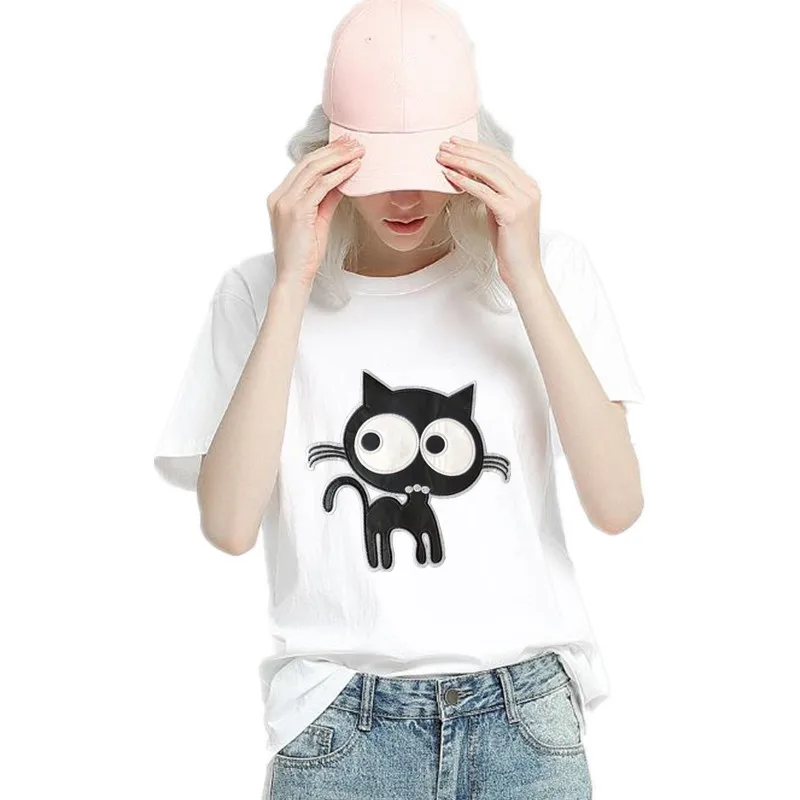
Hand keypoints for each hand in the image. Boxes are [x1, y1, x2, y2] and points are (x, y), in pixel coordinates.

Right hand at [267, 135, 363, 288]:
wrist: (294, 277)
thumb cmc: (305, 254)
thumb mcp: (317, 221)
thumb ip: (326, 200)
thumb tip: (342, 181)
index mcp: (280, 197)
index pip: (303, 166)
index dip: (325, 153)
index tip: (345, 145)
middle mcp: (279, 196)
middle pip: (308, 162)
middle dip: (333, 149)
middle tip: (355, 142)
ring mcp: (286, 203)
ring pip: (314, 169)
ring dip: (339, 158)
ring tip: (358, 151)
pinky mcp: (297, 212)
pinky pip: (321, 186)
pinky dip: (339, 175)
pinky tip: (354, 169)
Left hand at [436, 136, 543, 288]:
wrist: (523, 270)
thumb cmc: (510, 245)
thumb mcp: (501, 211)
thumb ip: (493, 192)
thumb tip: (472, 177)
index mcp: (528, 185)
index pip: (499, 158)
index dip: (476, 148)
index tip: (456, 143)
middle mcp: (528, 189)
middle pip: (493, 161)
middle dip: (466, 151)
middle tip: (444, 145)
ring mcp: (522, 200)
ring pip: (488, 172)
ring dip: (462, 162)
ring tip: (442, 157)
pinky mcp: (512, 213)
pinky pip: (484, 191)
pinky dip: (464, 181)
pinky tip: (449, 175)